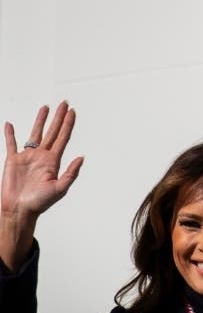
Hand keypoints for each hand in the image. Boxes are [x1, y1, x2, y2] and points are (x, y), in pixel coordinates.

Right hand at [1, 102, 82, 271]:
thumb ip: (71, 172)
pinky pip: (11, 143)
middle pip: (52, 132)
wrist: (20, 209)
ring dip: (40, 121)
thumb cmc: (40, 203)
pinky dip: (10, 134)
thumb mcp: (60, 188)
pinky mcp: (12, 160)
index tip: (73, 111)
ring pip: (35, 133)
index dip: (68, 124)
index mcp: (54, 161)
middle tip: (64, 103)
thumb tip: (82, 157)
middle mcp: (42, 156)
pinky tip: (10, 124)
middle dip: (58, 118)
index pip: (63, 138)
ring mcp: (27, 157)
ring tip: (46, 108)